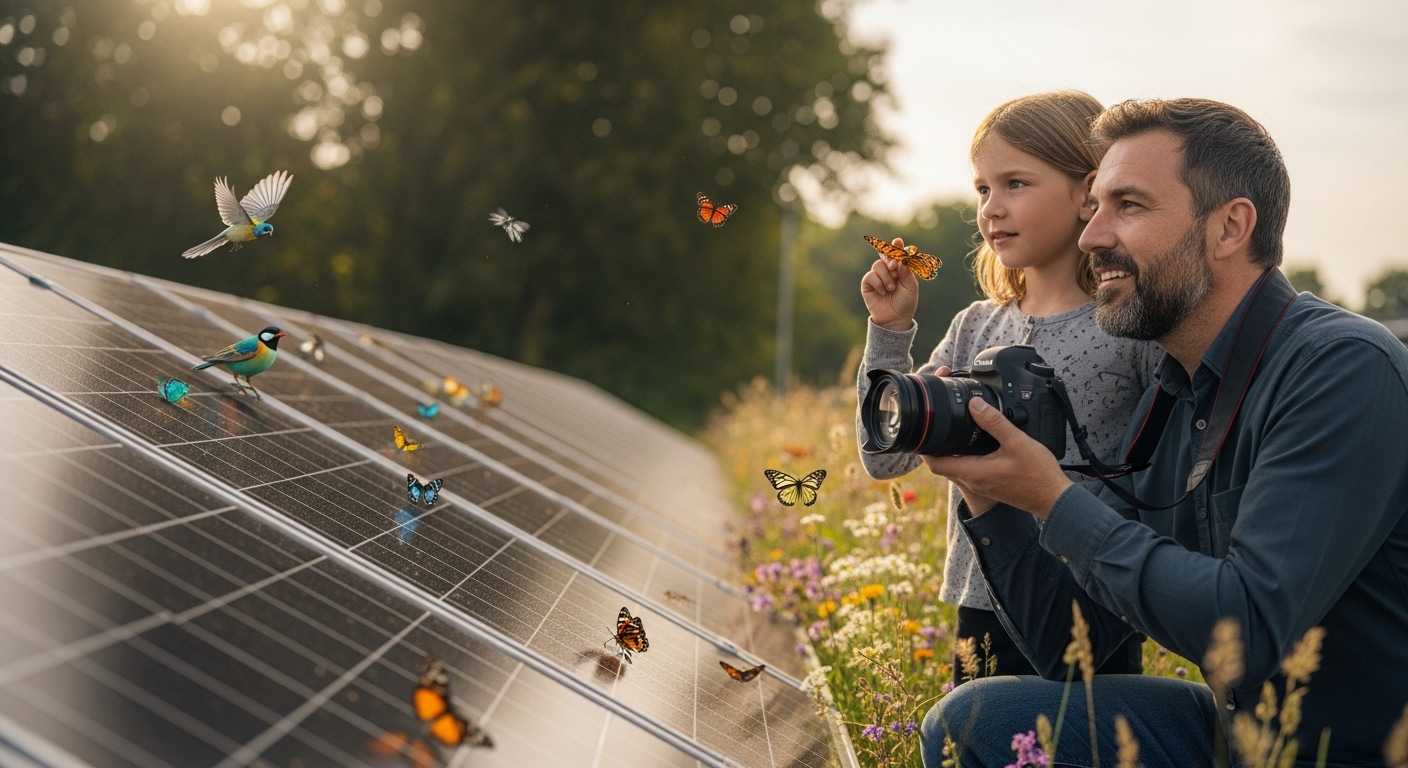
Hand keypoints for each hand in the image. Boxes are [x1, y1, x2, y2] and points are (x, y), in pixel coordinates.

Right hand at [861, 238, 918, 331]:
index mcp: (900, 269)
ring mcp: (877, 276)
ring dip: (886, 277)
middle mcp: (888, 270)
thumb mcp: (911, 287)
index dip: (896, 246)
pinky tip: (883, 292)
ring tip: (891, 289)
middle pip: (885, 255)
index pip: (897, 254)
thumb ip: (906, 272)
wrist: (895, 318)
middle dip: (890, 258)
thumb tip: (899, 260)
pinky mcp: (868, 284)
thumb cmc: (906, 303)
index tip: (898, 241)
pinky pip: (870, 276)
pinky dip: (878, 283)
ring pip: (878, 265)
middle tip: (894, 267)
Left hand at [921, 391, 1072, 518]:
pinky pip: (969, 468)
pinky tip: (974, 442)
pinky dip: (964, 455)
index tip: (922, 430)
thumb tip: (974, 405)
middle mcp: (973, 480)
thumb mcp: (1016, 442)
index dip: (923, 447)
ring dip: (950, 450)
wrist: (1054, 498)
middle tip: (935, 425)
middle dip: (934, 445)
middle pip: (941, 464)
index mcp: (973, 472)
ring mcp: (981, 483)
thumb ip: (994, 422)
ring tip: (952, 429)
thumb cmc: (1038, 475)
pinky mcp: (990, 483)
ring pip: (955, 466)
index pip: (935, 463)